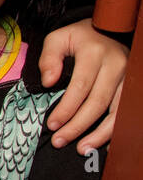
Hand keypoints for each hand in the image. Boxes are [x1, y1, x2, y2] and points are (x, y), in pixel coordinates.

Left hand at [38, 18, 127, 152]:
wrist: (106, 31)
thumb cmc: (78, 38)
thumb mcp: (58, 38)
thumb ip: (48, 58)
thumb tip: (48, 82)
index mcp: (95, 53)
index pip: (80, 87)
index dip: (66, 109)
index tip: (52, 124)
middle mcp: (116, 65)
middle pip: (97, 102)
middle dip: (78, 125)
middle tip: (61, 141)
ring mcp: (127, 76)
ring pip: (116, 110)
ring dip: (100, 133)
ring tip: (82, 148)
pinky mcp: (132, 86)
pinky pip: (125, 111)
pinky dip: (116, 129)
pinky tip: (106, 144)